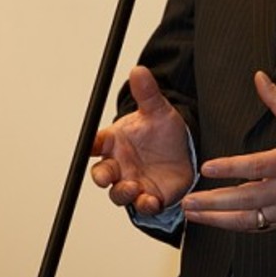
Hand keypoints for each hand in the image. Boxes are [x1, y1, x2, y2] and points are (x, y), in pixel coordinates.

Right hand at [91, 66, 193, 215]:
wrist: (184, 151)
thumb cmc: (164, 131)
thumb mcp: (158, 110)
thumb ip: (147, 93)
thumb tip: (139, 70)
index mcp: (115, 142)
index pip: (95, 144)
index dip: (90, 146)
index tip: (92, 145)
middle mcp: (119, 165)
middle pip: (101, 174)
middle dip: (102, 176)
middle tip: (109, 174)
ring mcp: (132, 182)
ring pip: (118, 193)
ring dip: (122, 192)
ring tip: (132, 187)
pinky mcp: (149, 196)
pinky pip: (142, 206)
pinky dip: (144, 205)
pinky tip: (151, 200)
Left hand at [182, 71, 275, 230]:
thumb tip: (259, 77)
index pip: (256, 166)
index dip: (231, 167)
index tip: (206, 167)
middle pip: (246, 198)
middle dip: (214, 201)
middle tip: (188, 200)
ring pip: (247, 219)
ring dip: (217, 218)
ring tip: (192, 213)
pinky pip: (255, 227)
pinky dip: (232, 226)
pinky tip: (213, 221)